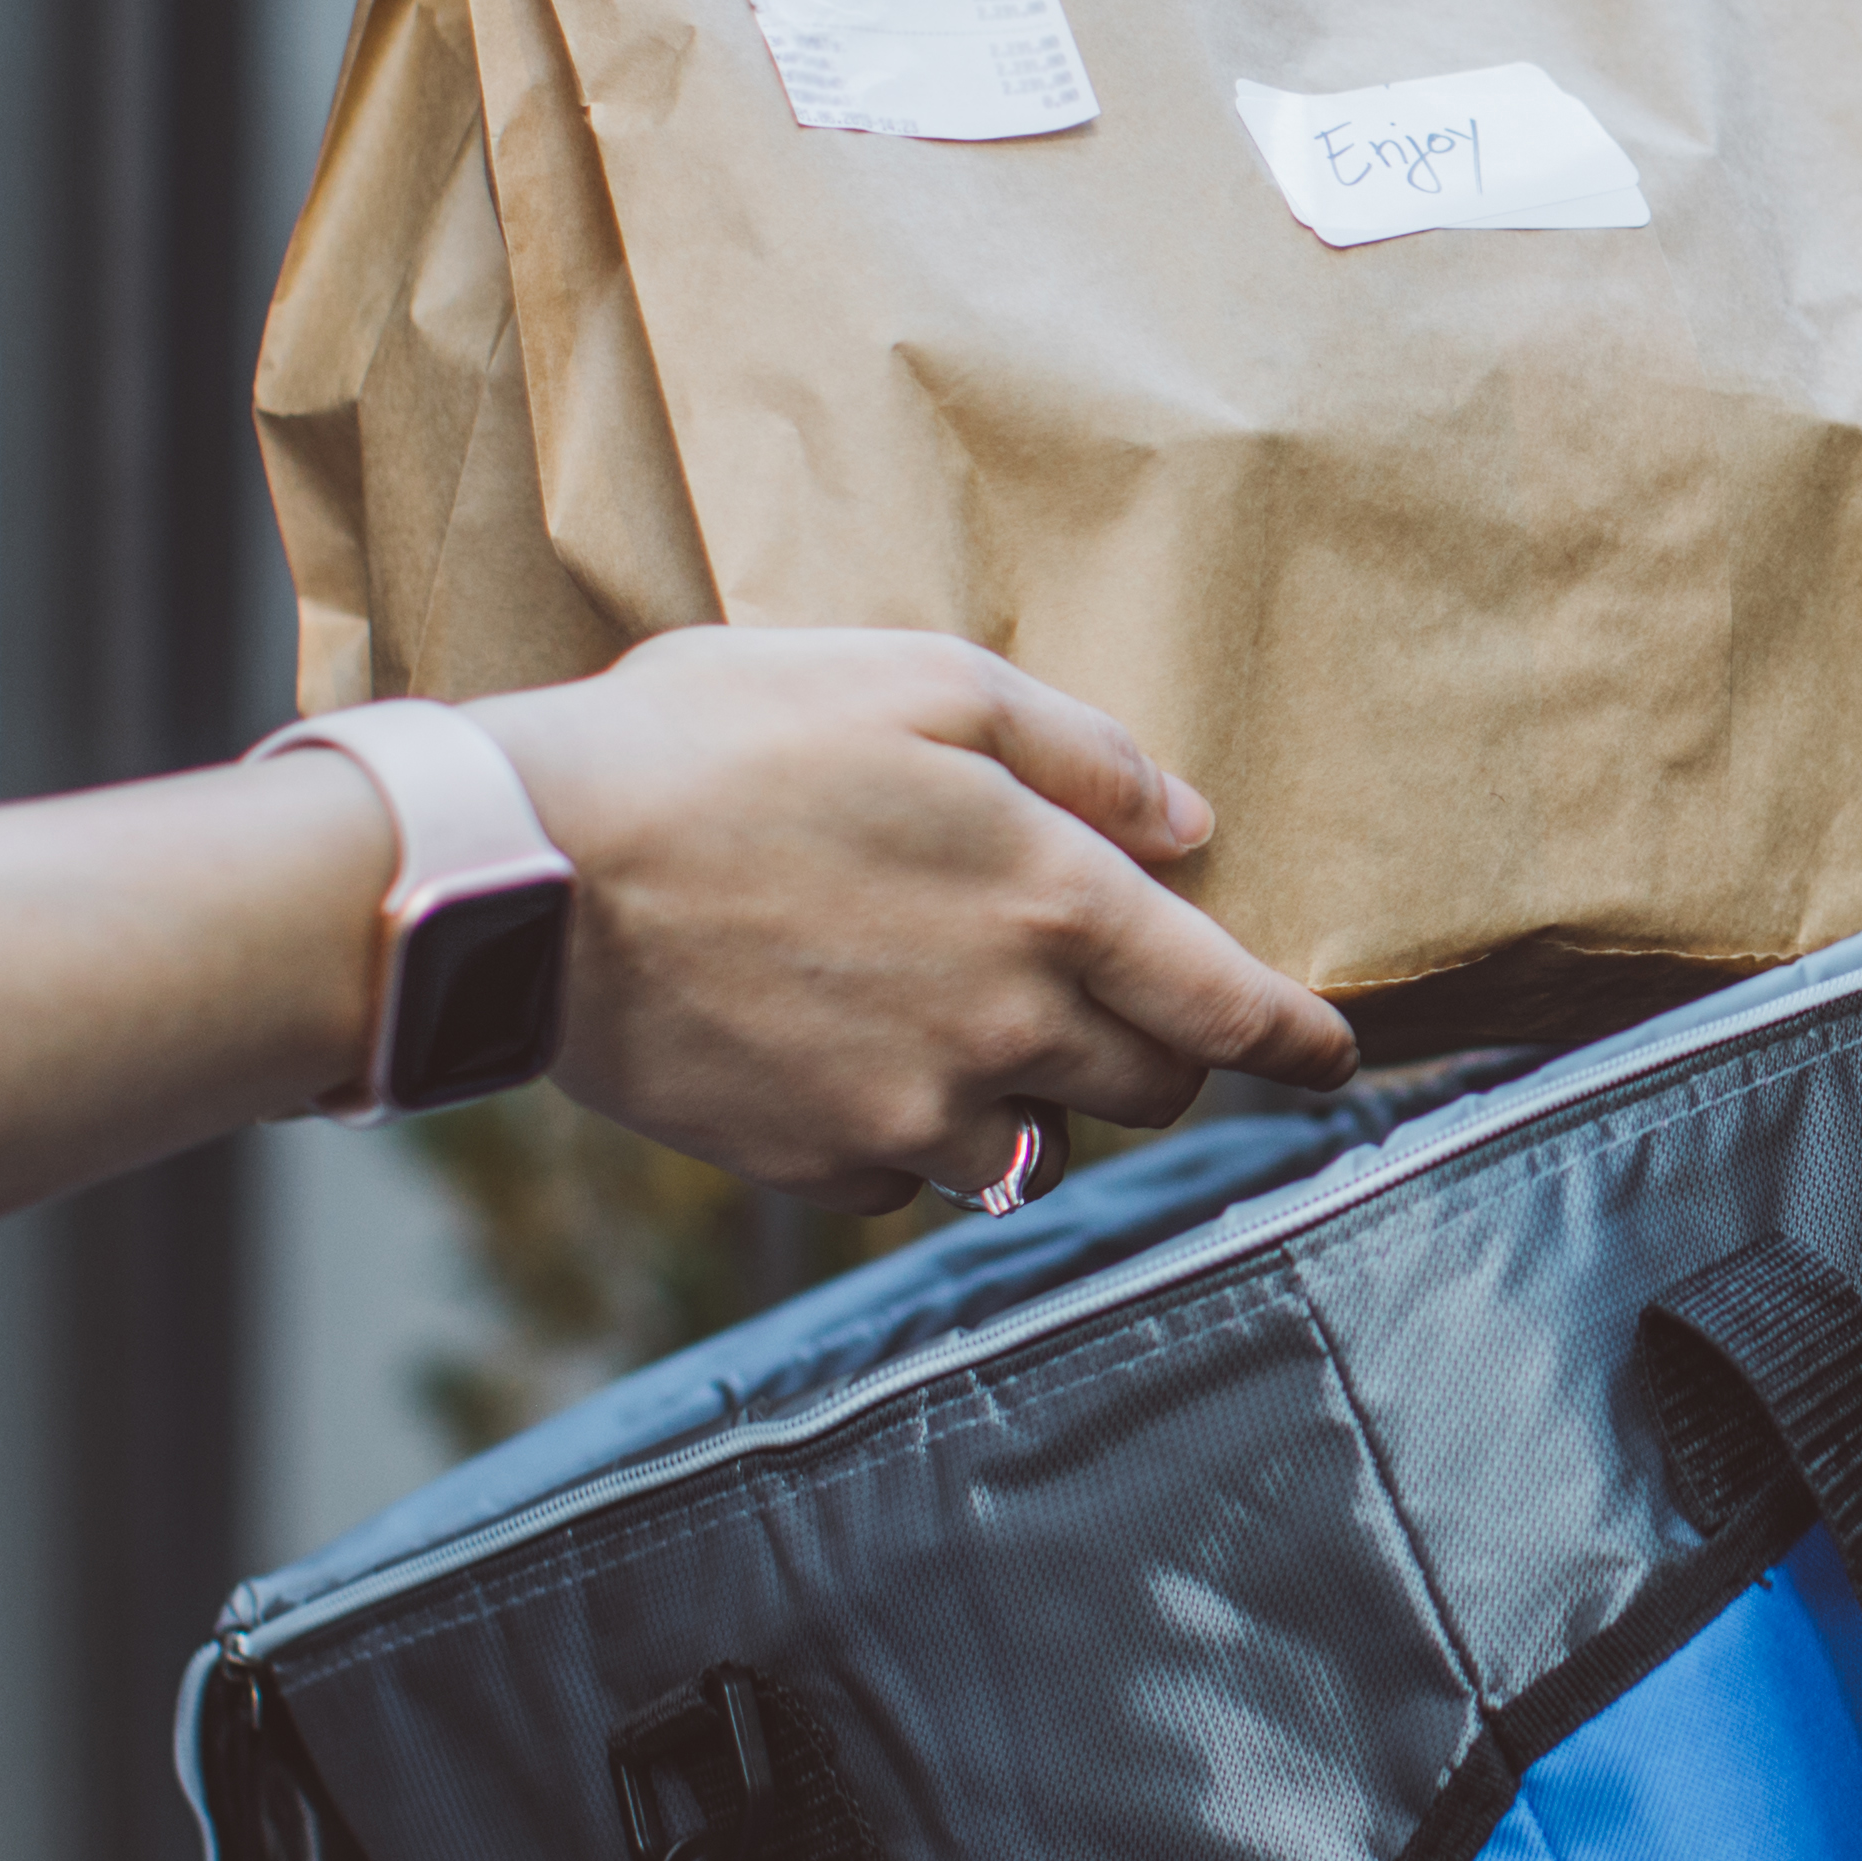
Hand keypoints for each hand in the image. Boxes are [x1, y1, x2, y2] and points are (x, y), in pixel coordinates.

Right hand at [467, 627, 1355, 1204]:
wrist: (528, 872)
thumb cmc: (721, 744)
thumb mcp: (917, 683)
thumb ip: (1079, 755)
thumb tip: (1188, 825)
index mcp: (1054, 902)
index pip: (1228, 1006)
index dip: (1297, 1039)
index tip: (1333, 1057)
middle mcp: (1008, 1029)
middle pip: (1152, 1089)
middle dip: (1162, 1055)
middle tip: (1115, 1001)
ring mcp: (913, 1115)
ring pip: (1039, 1149)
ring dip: (1035, 1100)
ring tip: (963, 1024)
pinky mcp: (819, 1167)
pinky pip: (912, 1178)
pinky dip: (909, 1134)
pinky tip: (849, 1055)